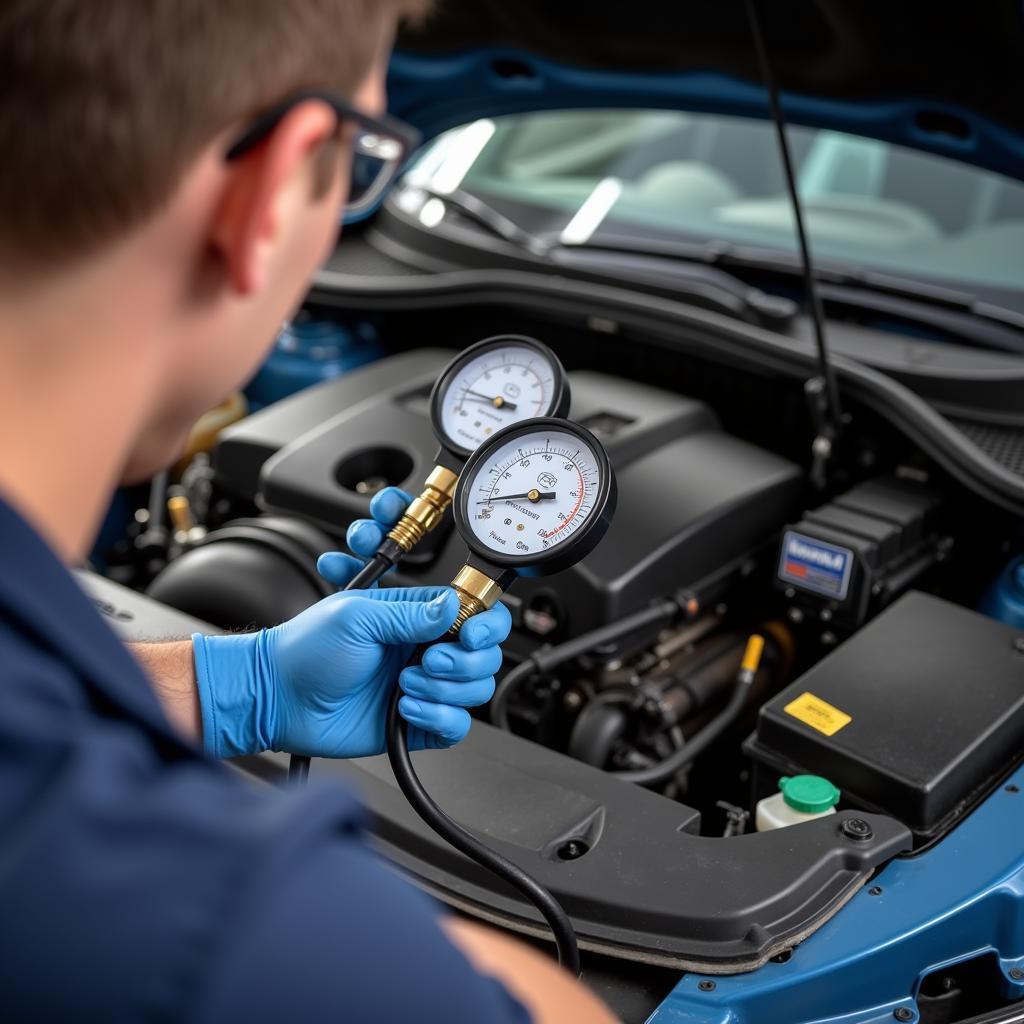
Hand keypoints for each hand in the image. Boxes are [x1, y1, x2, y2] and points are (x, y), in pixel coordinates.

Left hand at [192, 486, 511, 758]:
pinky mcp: (415, 723)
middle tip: (428, 661)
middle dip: (464, 662)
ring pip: (474, 692)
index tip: (470, 635)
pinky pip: (455, 727)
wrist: (277, 698)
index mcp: (415, 618)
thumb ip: (410, 612)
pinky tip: (407, 710)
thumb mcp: (357, 617)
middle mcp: (424, 651)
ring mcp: (422, 687)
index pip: (474, 616)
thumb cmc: (305, 650)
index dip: (484, 626)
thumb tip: (453, 606)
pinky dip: (439, 718)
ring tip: (405, 686)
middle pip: (484, 657)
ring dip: (446, 691)